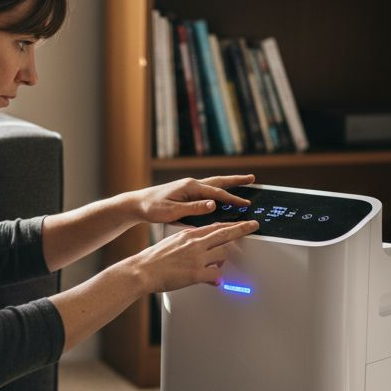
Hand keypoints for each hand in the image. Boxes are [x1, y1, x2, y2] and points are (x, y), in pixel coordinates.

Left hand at [130, 174, 255, 223]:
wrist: (138, 204)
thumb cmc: (152, 209)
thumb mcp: (172, 211)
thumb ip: (193, 209)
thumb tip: (213, 205)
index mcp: (190, 187)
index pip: (216, 193)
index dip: (232, 199)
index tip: (245, 204)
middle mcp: (191, 184)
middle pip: (219, 181)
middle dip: (237, 181)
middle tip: (252, 179)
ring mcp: (189, 186)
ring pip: (214, 183)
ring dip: (230, 182)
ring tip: (244, 181)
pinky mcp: (186, 191)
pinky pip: (208, 189)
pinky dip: (219, 189)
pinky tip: (223, 193)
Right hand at [130, 220, 260, 292]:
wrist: (143, 270)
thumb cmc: (154, 258)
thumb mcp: (173, 242)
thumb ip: (189, 243)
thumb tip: (198, 249)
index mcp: (190, 234)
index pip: (216, 226)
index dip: (231, 224)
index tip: (242, 221)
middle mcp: (195, 243)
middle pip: (225, 234)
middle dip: (242, 229)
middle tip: (254, 226)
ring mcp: (197, 258)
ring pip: (223, 255)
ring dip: (222, 262)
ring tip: (216, 267)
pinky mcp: (196, 273)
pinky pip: (216, 275)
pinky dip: (218, 279)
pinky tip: (216, 282)